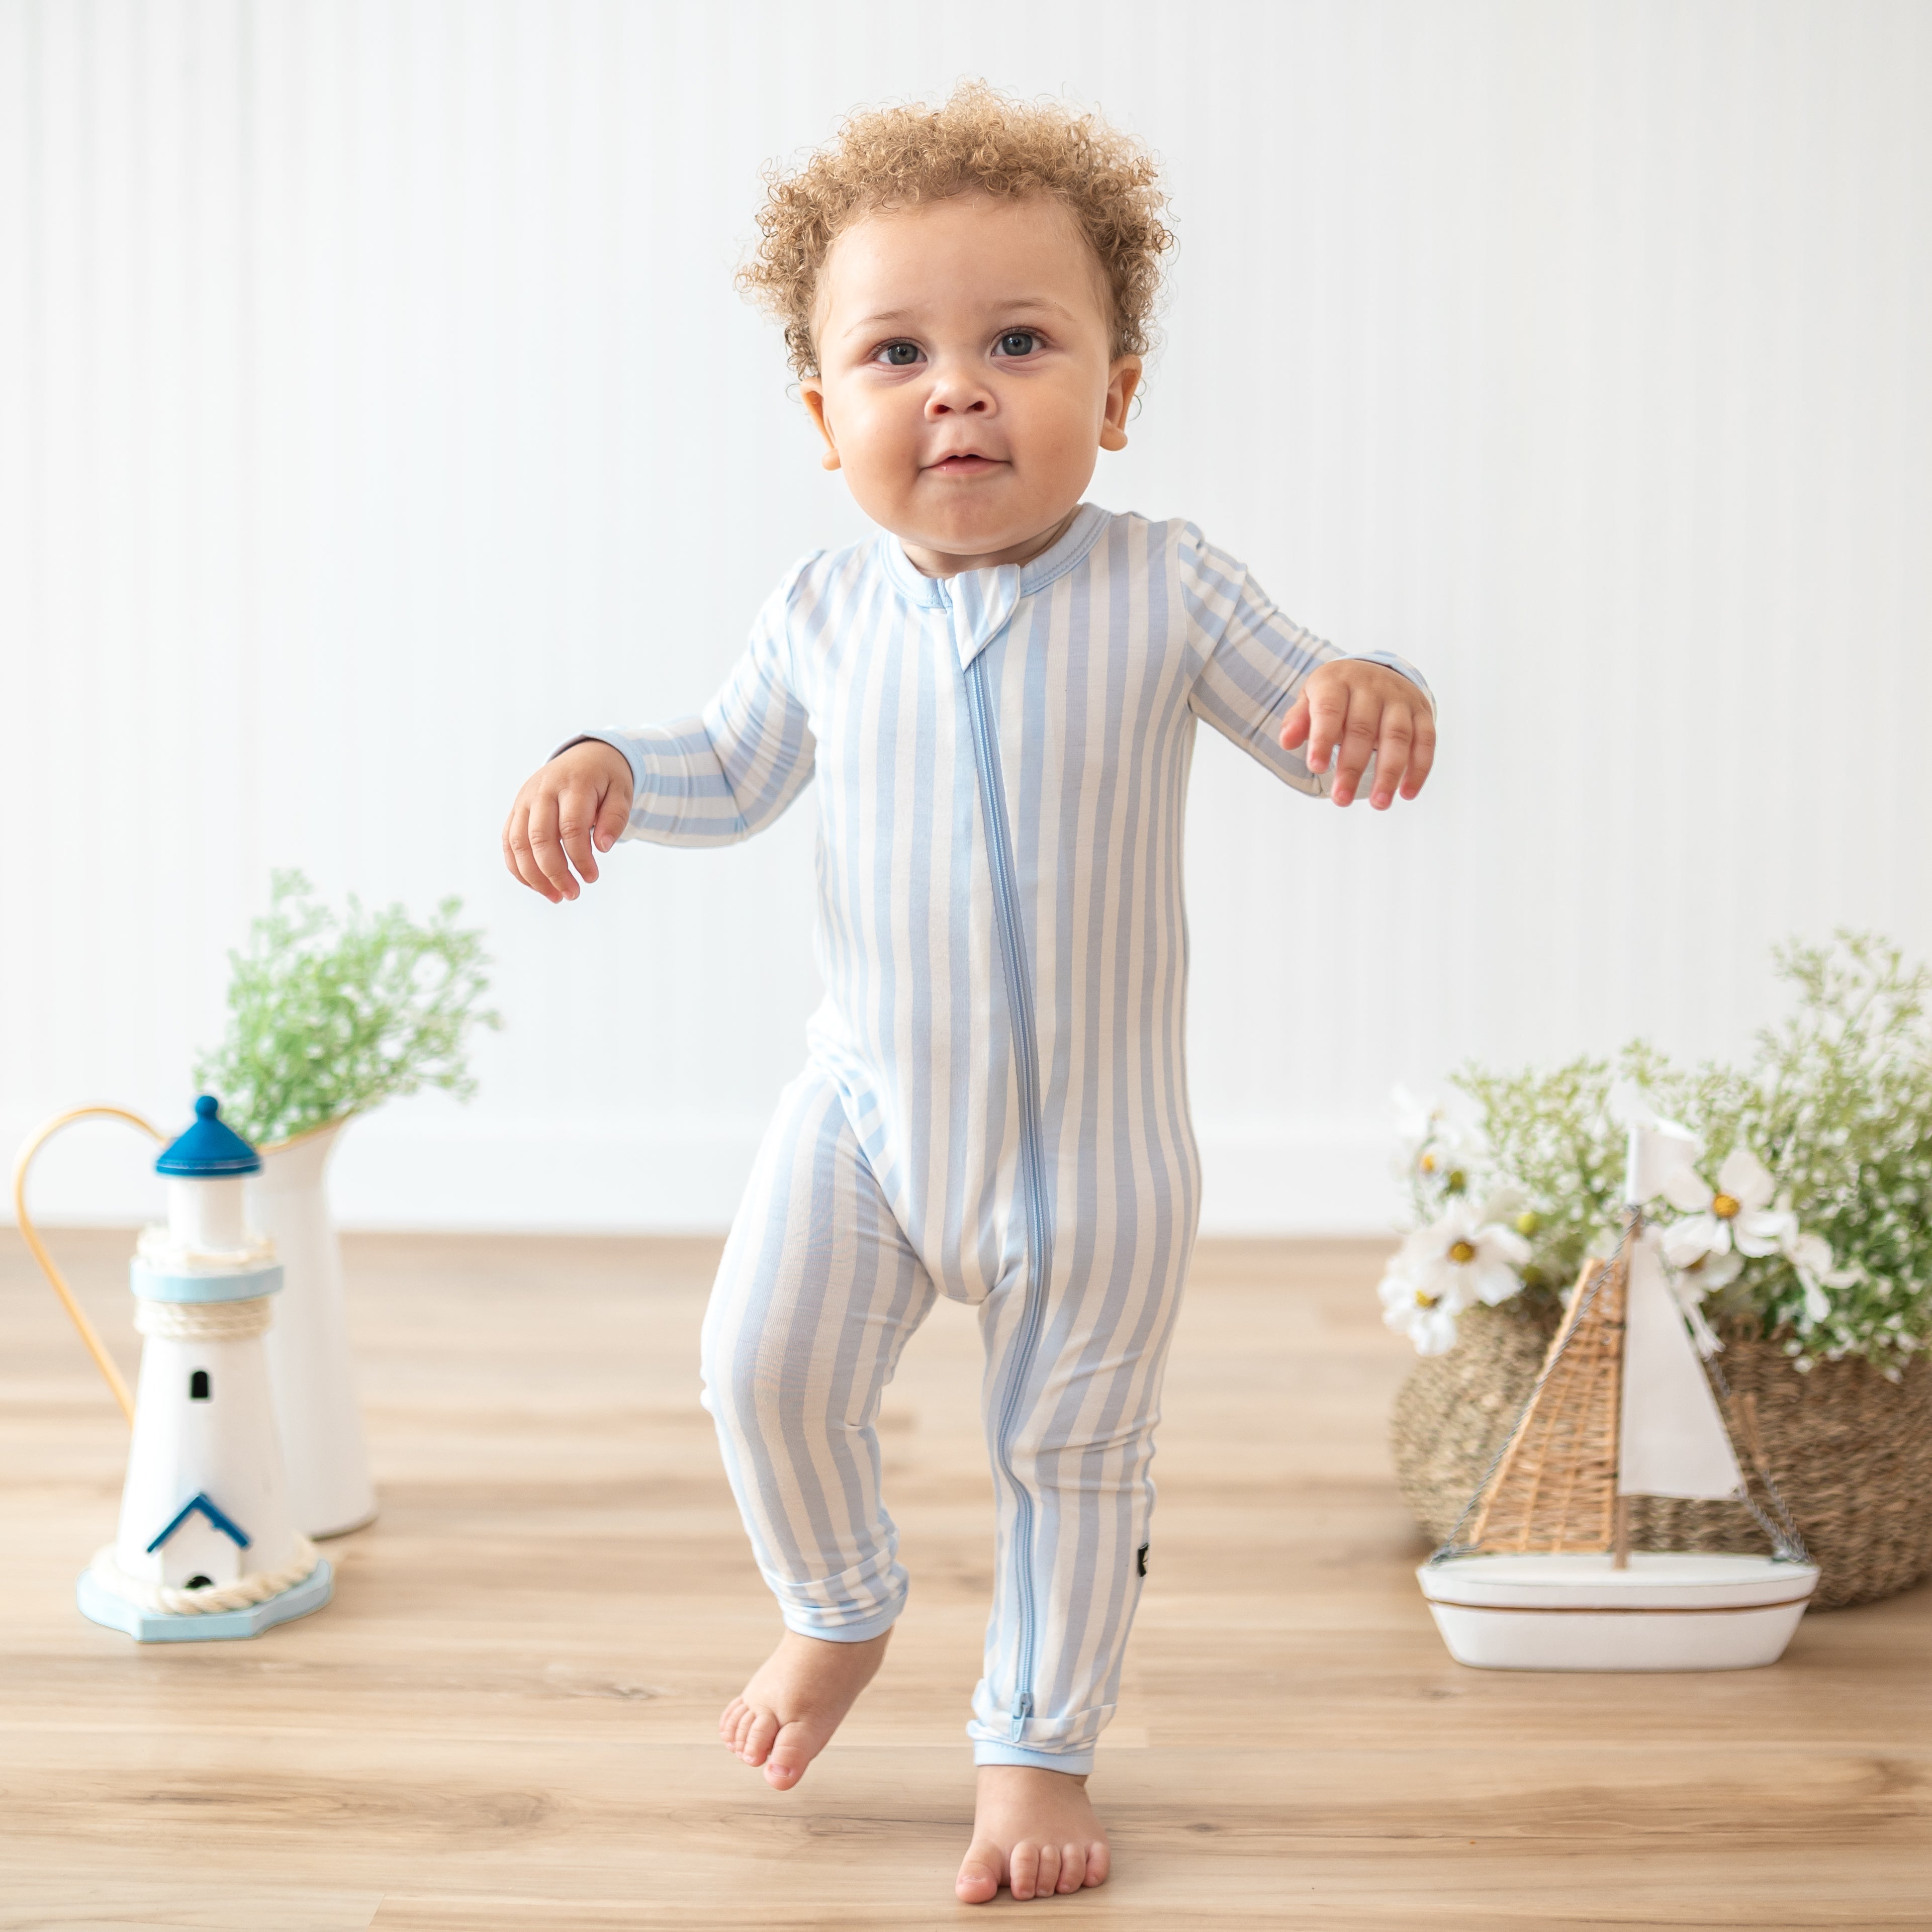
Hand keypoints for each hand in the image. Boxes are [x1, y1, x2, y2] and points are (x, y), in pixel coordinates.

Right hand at [502, 739, 634, 901]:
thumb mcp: (622, 792)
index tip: (592, 878)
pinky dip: (518, 867)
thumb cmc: (606, 780)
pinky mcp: (516, 809)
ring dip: (534, 876)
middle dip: (555, 872)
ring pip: (518, 842)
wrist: (585, 756)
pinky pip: (508, 841)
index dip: (580, 858)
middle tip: (573, 894)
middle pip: (540, 837)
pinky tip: (537, 886)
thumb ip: (616, 818)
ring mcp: (525, 799)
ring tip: (556, 897)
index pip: (571, 827)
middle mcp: (543, 791)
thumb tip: (602, 848)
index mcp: (573, 784)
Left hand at [1279, 661, 1434, 808]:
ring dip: (1389, 773)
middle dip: (1352, 767)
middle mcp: (1372, 687)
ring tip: (1379, 804)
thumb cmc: (1335, 696)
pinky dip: (1418, 769)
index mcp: (1338, 681)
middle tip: (1340, 799)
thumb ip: (1299, 720)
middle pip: (1363, 729)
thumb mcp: (1311, 699)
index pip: (1330, 710)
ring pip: (1398, 737)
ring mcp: (1400, 699)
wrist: (1374, 672)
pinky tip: (1407, 793)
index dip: (1323, 739)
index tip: (1316, 768)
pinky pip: (1425, 741)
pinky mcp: (1422, 712)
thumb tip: (1287, 741)